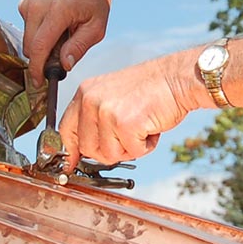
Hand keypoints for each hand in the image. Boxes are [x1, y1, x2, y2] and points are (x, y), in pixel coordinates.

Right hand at [19, 0, 110, 80]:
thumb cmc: (95, 0)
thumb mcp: (97, 27)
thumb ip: (79, 47)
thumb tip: (63, 66)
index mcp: (58, 11)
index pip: (38, 47)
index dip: (36, 69)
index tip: (39, 82)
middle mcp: (38, 5)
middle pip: (29, 46)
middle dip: (42, 58)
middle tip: (63, 56)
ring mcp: (29, 2)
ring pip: (27, 39)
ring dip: (41, 45)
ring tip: (63, 34)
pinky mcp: (25, 2)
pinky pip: (27, 28)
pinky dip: (38, 33)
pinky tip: (55, 25)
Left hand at [60, 53, 206, 165]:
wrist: (176, 78)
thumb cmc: (150, 89)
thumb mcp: (112, 96)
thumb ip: (94, 118)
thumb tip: (83, 149)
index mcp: (85, 93)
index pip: (66, 130)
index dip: (69, 152)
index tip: (71, 165)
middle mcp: (91, 101)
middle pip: (88, 149)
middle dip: (110, 150)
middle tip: (128, 136)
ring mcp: (107, 113)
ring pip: (109, 154)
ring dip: (130, 148)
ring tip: (141, 127)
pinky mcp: (125, 124)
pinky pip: (132, 152)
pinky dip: (146, 146)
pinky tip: (150, 128)